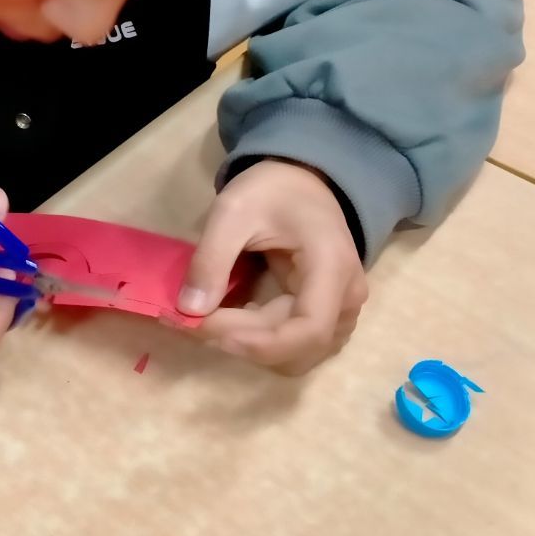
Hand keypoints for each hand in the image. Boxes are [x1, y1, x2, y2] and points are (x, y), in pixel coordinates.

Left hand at [177, 160, 366, 375]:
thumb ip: (211, 257)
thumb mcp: (233, 210)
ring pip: (293, 355)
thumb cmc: (272, 190)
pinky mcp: (324, 317)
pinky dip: (255, 340)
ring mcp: (340, 312)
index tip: (208, 328)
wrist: (302, 181)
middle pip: (296, 346)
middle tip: (188, 320)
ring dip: (246, 346)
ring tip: (203, 319)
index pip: (309, 329)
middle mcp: (346, 299)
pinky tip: (224, 318)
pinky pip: (291, 345)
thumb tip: (189, 310)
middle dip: (240, 341)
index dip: (259, 343)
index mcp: (332, 267)